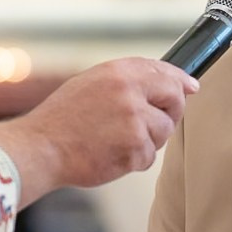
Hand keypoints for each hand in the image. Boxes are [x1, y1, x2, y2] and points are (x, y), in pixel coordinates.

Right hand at [0, 58, 196, 203]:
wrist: (41, 147)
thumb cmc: (63, 119)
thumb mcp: (91, 85)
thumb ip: (128, 83)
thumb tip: (170, 84)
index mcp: (118, 72)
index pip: (163, 71)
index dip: (180, 81)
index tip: (190, 88)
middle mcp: (129, 92)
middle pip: (174, 100)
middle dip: (170, 113)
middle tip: (151, 124)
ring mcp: (134, 120)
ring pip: (162, 132)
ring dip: (146, 141)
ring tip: (115, 141)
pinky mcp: (134, 148)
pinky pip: (148, 157)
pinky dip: (133, 160)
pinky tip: (109, 154)